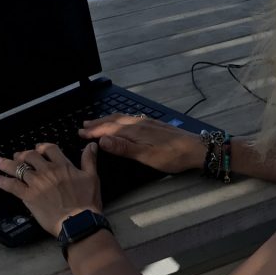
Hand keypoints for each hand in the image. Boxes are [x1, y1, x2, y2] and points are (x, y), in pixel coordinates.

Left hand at [0, 142, 102, 236]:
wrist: (78, 221)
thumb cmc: (87, 202)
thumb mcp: (92, 177)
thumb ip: (89, 160)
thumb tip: (91, 145)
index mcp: (62, 165)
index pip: (49, 149)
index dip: (41, 147)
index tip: (37, 148)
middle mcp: (47, 171)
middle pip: (30, 156)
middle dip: (22, 154)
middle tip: (17, 155)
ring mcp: (36, 183)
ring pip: (18, 168)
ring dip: (7, 164)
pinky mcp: (28, 196)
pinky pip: (12, 186)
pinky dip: (3, 181)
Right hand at [79, 114, 204, 173]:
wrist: (195, 149)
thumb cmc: (172, 156)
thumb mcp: (147, 156)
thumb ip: (124, 148)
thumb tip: (102, 140)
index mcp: (135, 130)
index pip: (109, 129)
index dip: (94, 131)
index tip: (80, 133)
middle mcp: (139, 123)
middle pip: (114, 121)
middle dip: (98, 123)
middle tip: (83, 125)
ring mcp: (147, 122)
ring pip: (122, 118)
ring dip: (107, 120)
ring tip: (97, 122)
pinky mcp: (153, 124)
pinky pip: (129, 119)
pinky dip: (119, 120)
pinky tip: (122, 122)